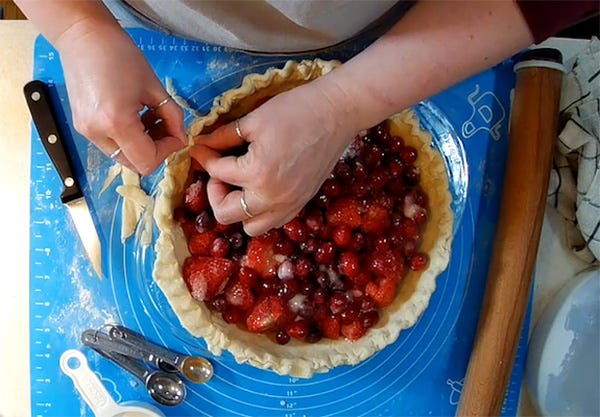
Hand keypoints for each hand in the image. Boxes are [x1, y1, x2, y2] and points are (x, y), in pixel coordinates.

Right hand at [56, 22, 185, 173]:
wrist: (83, 37)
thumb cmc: (122, 56)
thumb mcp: (156, 88)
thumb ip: (173, 117)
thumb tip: (181, 138)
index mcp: (116, 123)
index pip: (148, 161)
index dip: (168, 151)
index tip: (176, 133)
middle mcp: (97, 133)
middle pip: (135, 164)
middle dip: (156, 149)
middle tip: (165, 126)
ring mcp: (86, 132)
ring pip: (124, 157)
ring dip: (143, 145)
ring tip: (149, 117)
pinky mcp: (82, 126)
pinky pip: (112, 145)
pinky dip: (128, 138)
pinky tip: (134, 116)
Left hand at [190, 79, 358, 235]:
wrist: (337, 112)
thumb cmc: (296, 110)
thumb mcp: (253, 120)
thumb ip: (223, 137)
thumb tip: (202, 146)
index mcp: (257, 174)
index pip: (217, 173)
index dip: (204, 157)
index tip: (200, 147)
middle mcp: (272, 198)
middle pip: (226, 214)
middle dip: (216, 192)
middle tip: (220, 172)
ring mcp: (289, 204)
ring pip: (251, 226)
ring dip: (239, 210)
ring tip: (241, 184)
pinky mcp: (301, 203)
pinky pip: (273, 221)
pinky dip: (261, 211)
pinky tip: (261, 188)